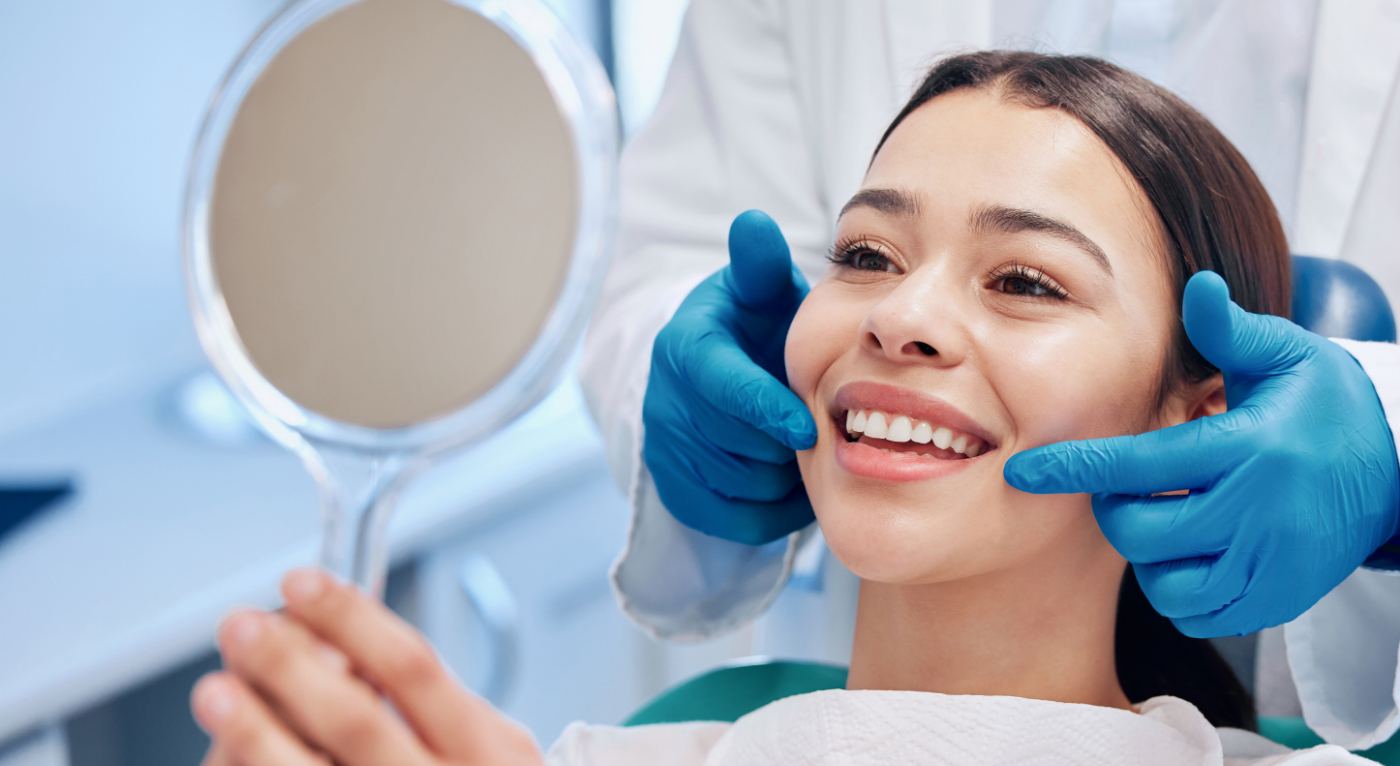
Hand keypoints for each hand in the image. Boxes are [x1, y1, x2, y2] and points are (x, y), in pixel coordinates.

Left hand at [191, 569, 540, 765]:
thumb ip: (426, 698)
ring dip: (256, 730)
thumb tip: (333, 640)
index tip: (300, 584)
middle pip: (354, 719)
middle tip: (240, 625)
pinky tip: (227, 753)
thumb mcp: (485, 746)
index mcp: (482, 751)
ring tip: (216, 690)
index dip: (350, 619)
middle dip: (290, 665)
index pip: (410, 667)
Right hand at [643, 210, 816, 543]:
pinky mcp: (675, 491)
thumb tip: (754, 222)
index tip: (808, 427)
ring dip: (783, 476)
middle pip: (736, 444)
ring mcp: (665, 450)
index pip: (721, 387)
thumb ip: (761, 264)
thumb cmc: (754, 328)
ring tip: (803, 450)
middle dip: (784, 442)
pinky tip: (789, 479)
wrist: (720, 375)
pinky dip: (773, 510)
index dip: (766, 409)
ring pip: (740, 486)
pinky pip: (734, 520)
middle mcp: (663, 400)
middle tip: (819, 429)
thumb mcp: (760, 292)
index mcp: (684, 347)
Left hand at [1003, 271, 1399, 636]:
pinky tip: (1192, 551)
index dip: (1074, 468)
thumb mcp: (1288, 356)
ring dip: (1147, 552)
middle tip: (1131, 485)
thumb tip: (1195, 285)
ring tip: (1168, 515)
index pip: (1139, 465)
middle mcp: (1257, 514)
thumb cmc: (1328, 406)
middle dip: (1115, 508)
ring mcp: (1269, 565)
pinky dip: (1179, 590)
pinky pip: (1198, 615)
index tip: (1023, 471)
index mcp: (1248, 449)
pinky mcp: (1278, 600)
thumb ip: (1229, 331)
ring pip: (1163, 583)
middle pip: (1139, 530)